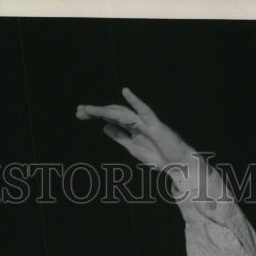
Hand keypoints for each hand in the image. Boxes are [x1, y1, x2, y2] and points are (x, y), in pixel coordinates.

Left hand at [76, 87, 190, 169]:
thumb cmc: (158, 156)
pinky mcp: (155, 126)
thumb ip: (120, 137)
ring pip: (123, 113)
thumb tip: (104, 127)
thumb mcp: (132, 147)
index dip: (95, 115)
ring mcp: (145, 123)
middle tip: (79, 110)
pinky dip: (136, 101)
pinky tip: (126, 91)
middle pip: (113, 114)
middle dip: (96, 112)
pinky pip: (144, 111)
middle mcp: (136, 123)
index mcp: (130, 129)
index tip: (79, 114)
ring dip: (106, 111)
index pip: (110, 118)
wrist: (177, 164)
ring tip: (90, 110)